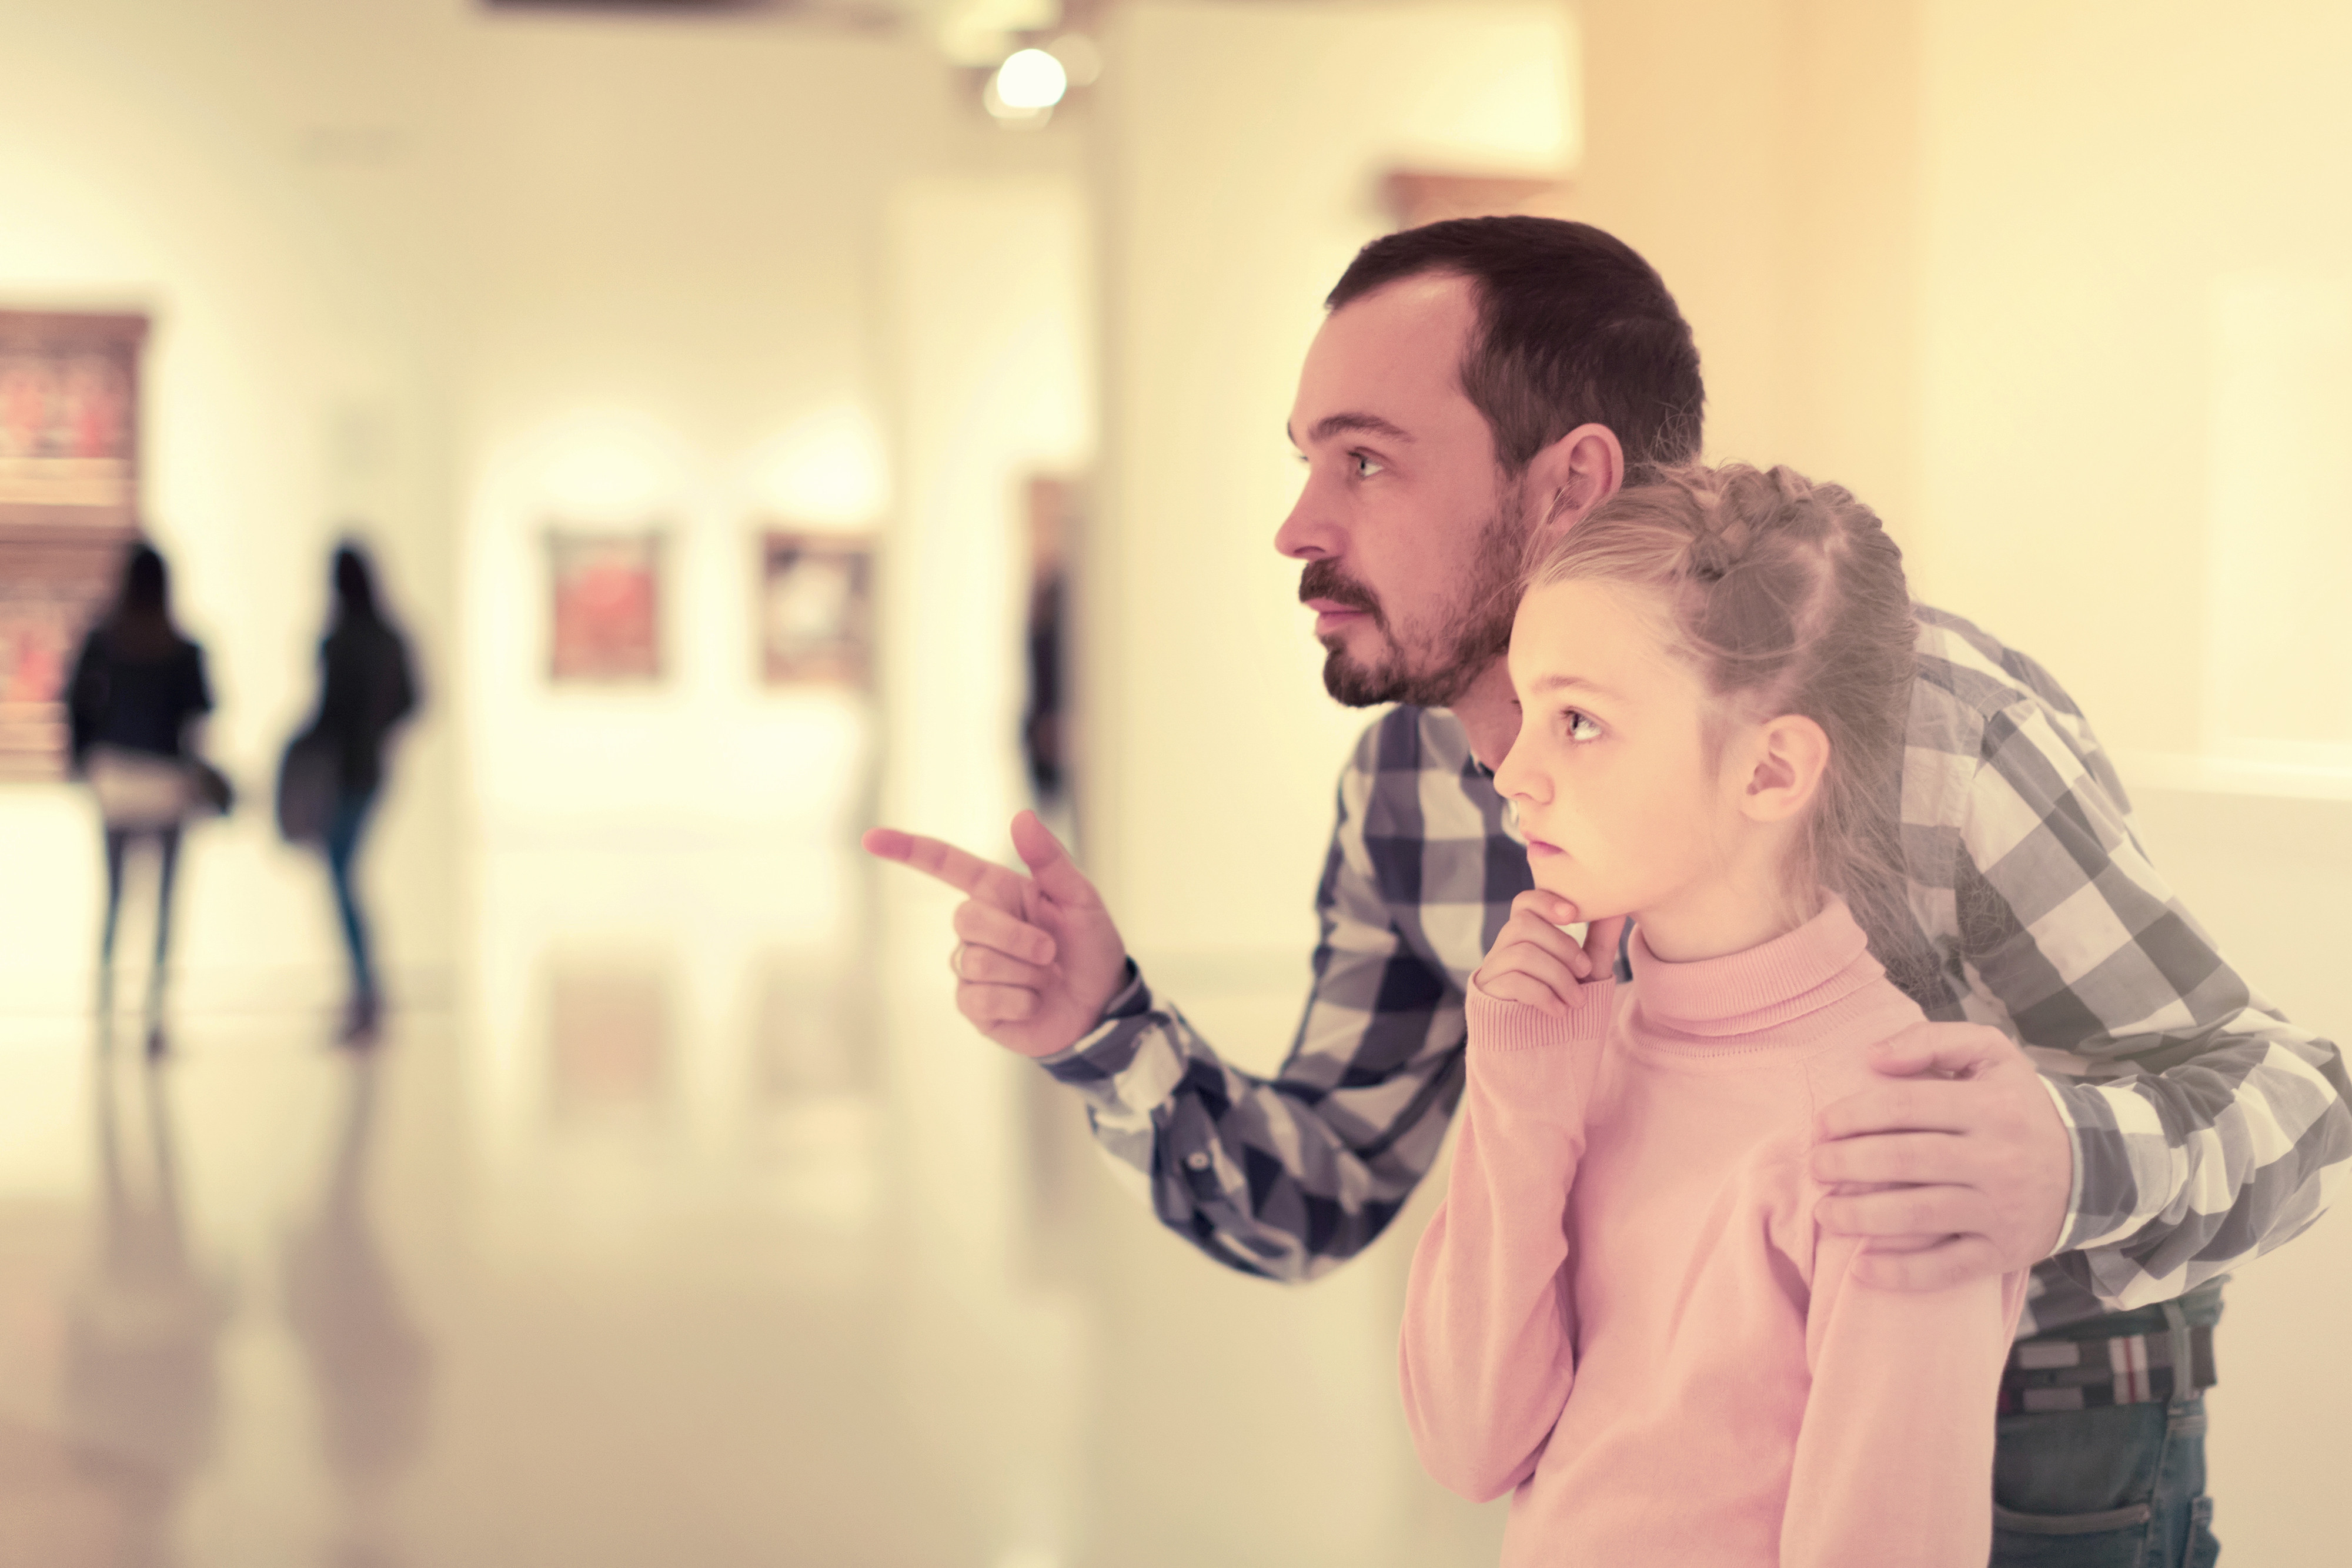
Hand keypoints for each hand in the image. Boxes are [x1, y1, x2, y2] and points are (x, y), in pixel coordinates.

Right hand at [861, 810, 1129, 1058]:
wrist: (1101, 1006)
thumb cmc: (1090, 946)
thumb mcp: (1081, 899)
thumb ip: (1050, 860)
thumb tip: (1021, 816)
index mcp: (998, 891)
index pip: (944, 865)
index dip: (907, 850)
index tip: (870, 838)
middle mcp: (978, 927)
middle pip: (964, 918)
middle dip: (1014, 936)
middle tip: (1050, 951)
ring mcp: (971, 967)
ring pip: (973, 961)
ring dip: (1023, 972)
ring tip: (1045, 978)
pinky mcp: (974, 1006)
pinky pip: (979, 998)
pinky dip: (1018, 1001)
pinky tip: (1033, 1003)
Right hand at [1471, 890, 1625, 1017]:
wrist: (1547, 1053)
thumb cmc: (1565, 1006)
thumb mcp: (1587, 972)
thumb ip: (1598, 940)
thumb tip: (1617, 908)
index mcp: (1525, 938)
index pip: (1524, 903)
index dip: (1545, 901)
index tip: (1573, 915)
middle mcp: (1502, 950)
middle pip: (1523, 924)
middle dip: (1561, 945)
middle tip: (1584, 971)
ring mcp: (1492, 972)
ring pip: (1522, 953)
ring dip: (1558, 976)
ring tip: (1577, 1000)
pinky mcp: (1488, 995)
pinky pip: (1514, 981)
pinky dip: (1544, 995)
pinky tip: (1559, 1011)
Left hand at [1810, 1022, 2073, 1288]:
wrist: (2092, 1171)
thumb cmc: (2019, 1107)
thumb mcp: (1991, 1055)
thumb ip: (1932, 1042)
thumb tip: (1873, 1056)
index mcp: (1991, 1106)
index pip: (1906, 1106)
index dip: (1853, 1115)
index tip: (1821, 1126)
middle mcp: (1998, 1159)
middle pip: (1905, 1161)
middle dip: (1847, 1165)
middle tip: (1816, 1167)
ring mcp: (2001, 1210)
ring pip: (1919, 1216)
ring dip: (1861, 1217)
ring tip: (1825, 1213)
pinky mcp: (2003, 1253)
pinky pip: (1947, 1268)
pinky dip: (1902, 1274)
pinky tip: (1863, 1268)